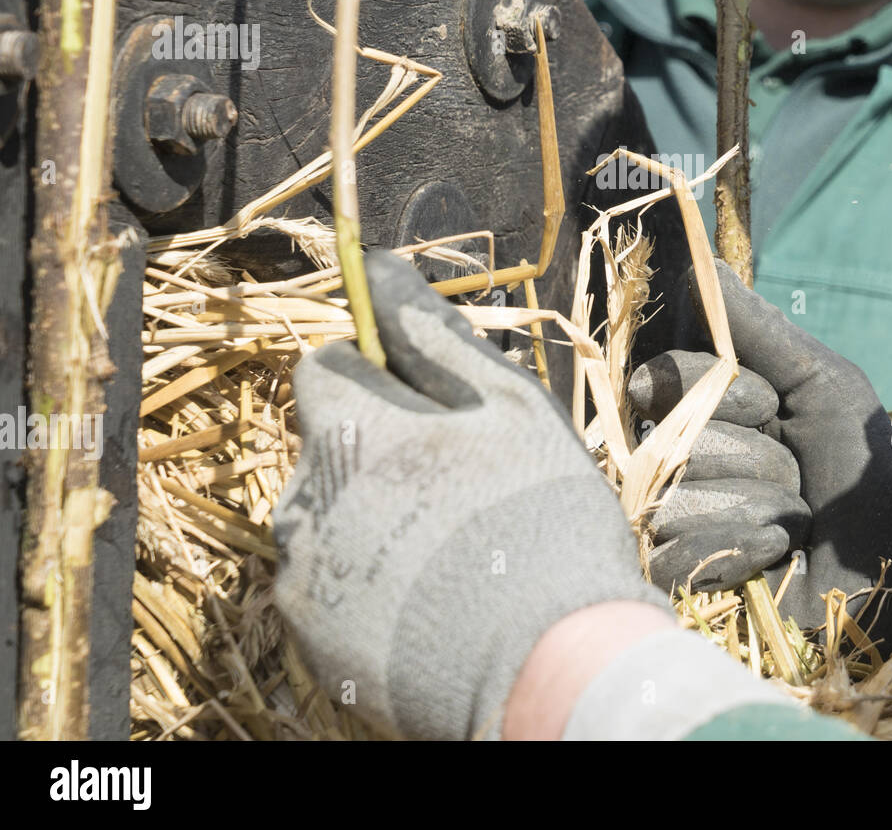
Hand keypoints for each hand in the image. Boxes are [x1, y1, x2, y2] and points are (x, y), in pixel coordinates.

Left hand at [274, 250, 663, 739]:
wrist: (546, 668)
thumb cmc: (539, 518)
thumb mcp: (508, 406)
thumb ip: (435, 334)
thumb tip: (383, 268)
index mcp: (352, 427)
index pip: (327, 365)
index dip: (378, 374)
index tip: (431, 405)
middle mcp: (306, 495)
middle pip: (329, 443)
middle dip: (379, 448)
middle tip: (460, 483)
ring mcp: (302, 572)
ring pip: (328, 512)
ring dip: (371, 513)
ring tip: (451, 549)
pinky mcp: (310, 637)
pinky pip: (327, 581)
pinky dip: (366, 578)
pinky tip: (430, 598)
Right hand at [632, 260, 891, 655]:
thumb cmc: (863, 468)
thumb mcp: (823, 385)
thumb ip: (762, 331)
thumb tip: (708, 263)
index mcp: (706, 408)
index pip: (663, 379)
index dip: (723, 393)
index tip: (772, 408)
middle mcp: (677, 459)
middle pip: (672, 439)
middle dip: (754, 457)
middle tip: (798, 476)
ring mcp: (672, 520)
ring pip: (675, 497)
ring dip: (757, 506)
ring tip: (794, 522)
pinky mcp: (677, 577)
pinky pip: (675, 553)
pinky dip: (740, 550)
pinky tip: (775, 556)